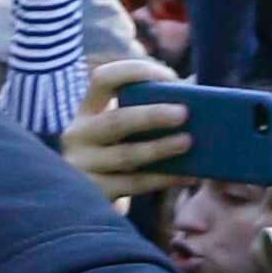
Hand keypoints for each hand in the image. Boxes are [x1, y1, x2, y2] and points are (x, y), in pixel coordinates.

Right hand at [62, 69, 189, 200]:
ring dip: (159, 148)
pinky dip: (163, 179)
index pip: (103, 79)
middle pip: (116, 121)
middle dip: (151, 115)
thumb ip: (147, 108)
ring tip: (188, 142)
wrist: (84, 200)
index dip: (136, 72)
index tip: (170, 78)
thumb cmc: (116, 152)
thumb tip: (193, 89)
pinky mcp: (93, 193)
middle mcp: (78, 135)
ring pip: (125, 156)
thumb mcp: (122, 128)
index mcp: (87, 110)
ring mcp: (82, 166)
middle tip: (183, 113)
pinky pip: (133, 184)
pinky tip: (188, 175)